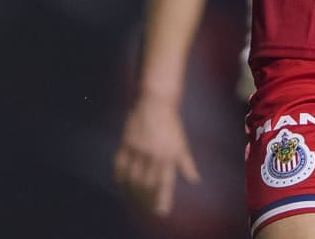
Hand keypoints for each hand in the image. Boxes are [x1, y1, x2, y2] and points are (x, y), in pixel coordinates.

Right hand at [113, 95, 200, 215]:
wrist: (156, 102)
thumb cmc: (171, 124)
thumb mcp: (182, 144)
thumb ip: (187, 164)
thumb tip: (195, 180)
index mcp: (169, 157)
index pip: (165, 184)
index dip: (162, 200)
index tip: (160, 212)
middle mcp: (154, 155)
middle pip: (147, 184)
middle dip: (145, 198)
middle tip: (144, 205)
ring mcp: (139, 149)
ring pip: (133, 177)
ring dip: (132, 190)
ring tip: (133, 196)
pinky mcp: (127, 142)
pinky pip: (120, 164)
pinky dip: (119, 175)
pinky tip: (120, 181)